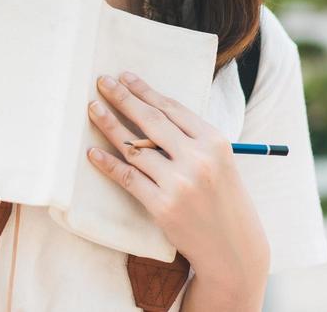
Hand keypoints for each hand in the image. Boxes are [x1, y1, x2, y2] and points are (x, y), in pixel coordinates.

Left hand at [87, 71, 269, 291]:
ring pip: (134, 146)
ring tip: (93, 109)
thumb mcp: (219, 161)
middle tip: (102, 82)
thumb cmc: (223, 199)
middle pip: (151, 120)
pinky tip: (93, 152)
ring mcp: (179, 183)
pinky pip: (128, 177)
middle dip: (123, 98)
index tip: (125, 77)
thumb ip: (191, 137)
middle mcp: (198, 159)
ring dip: (109, 124)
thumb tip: (150, 108)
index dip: (145, 90)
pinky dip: (107, 163)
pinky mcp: (162, 206)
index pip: (172, 108)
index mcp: (215, 142)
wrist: (233, 249)